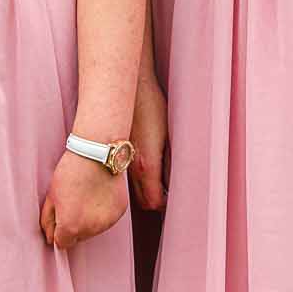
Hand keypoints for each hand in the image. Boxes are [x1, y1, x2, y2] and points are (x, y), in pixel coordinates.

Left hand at [40, 151, 128, 249]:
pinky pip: (107, 219)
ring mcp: (107, 221)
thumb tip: (49, 236)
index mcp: (70, 226)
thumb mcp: (52, 195)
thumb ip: (48, 220)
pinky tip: (99, 195)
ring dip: (89, 220)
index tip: (60, 218)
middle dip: (74, 225)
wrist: (97, 154)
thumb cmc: (71, 171)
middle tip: (74, 202)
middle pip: (79, 237)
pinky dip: (103, 212)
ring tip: (87, 197)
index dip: (59, 230)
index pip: (62, 243)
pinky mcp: (120, 211)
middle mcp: (90, 228)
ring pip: (94, 229)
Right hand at [130, 69, 167, 210]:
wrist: (130, 87)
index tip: (175, 196)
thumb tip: (175, 183)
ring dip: (146, 190)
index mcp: (147, 165)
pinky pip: (125, 177)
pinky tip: (145, 167)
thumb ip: (171, 162)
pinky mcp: (116, 153)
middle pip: (142, 202)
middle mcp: (130, 168)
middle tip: (169, 190)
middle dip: (156, 200)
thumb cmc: (153, 107)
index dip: (166, 203)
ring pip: (131, 191)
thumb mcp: (170, 135)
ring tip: (159, 180)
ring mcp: (121, 161)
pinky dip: (135, 180)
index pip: (154, 203)